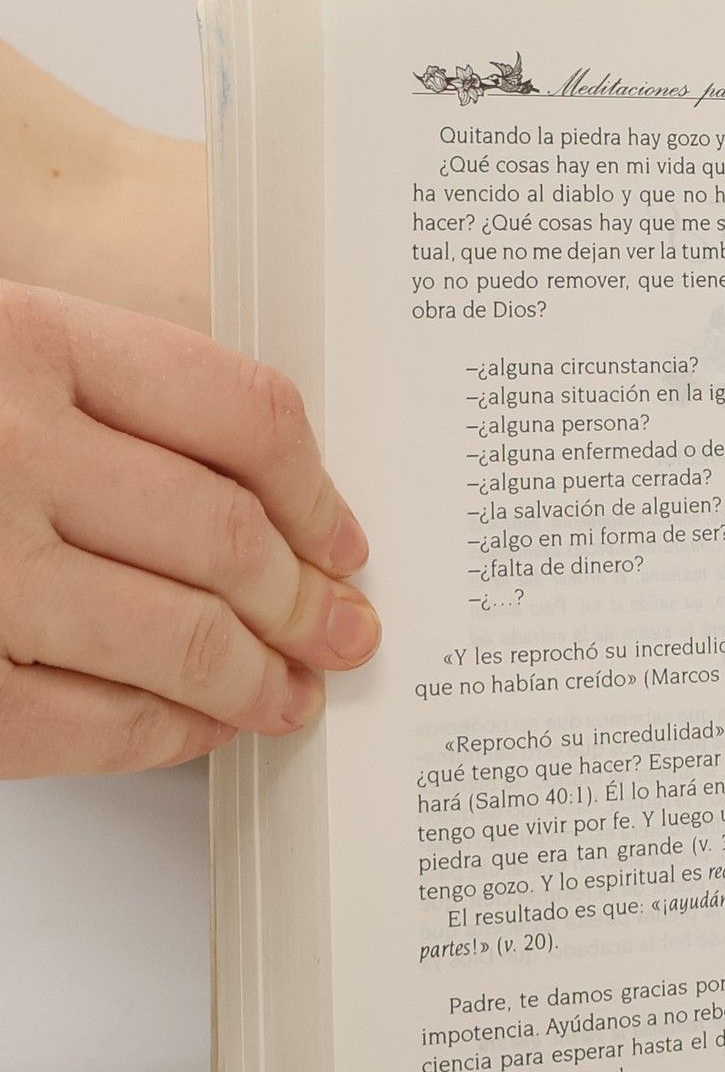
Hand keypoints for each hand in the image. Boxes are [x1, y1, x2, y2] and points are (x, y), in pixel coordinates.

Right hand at [0, 280, 379, 776]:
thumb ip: (87, 391)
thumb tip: (258, 499)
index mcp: (18, 336)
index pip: (240, 412)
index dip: (317, 491)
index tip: (344, 537)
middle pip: (227, 536)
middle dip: (306, 600)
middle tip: (345, 630)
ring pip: (180, 638)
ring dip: (258, 677)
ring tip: (294, 692)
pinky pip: (88, 724)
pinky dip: (166, 735)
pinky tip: (199, 729)